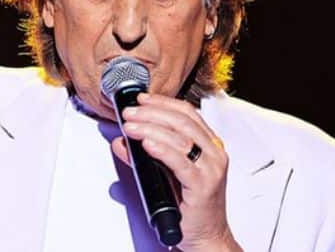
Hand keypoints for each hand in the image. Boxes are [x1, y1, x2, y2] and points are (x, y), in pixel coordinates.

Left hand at [111, 93, 240, 251]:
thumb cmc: (189, 205)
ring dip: (151, 128)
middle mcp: (213, 153)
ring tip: (130, 126)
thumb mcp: (163, 174)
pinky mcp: (203, 185)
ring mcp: (211, 169)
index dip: (162, 102)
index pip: (187, 113)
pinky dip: (162, 150)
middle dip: (151, 113)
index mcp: (208, 145)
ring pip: (180, 138)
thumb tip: (121, 142)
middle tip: (129, 113)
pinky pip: (181, 162)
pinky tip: (147, 144)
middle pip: (182, 122)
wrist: (206, 236)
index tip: (141, 99)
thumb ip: (143, 157)